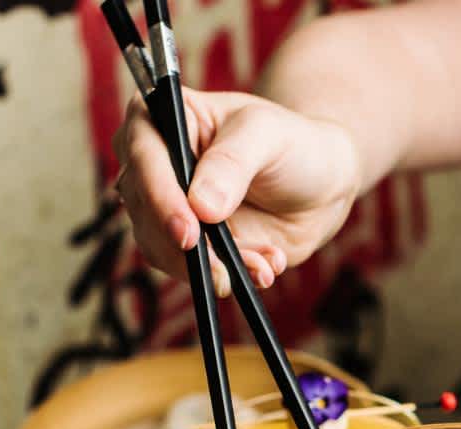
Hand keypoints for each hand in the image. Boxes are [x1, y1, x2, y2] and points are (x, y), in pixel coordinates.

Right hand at [113, 89, 361, 295]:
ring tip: (262, 263)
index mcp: (161, 119)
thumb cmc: (290, 143)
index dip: (160, 198)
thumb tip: (201, 206)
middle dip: (182, 247)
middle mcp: (154, 167)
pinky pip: (191, 271)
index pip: (143, 156)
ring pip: (162, 250)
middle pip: (144, 211)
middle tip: (223, 270)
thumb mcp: (267, 135)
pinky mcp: (186, 246)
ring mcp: (167, 210)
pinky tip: (264, 266)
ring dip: (211, 267)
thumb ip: (233, 163)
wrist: (317, 186)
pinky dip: (228, 276)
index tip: (188, 233)